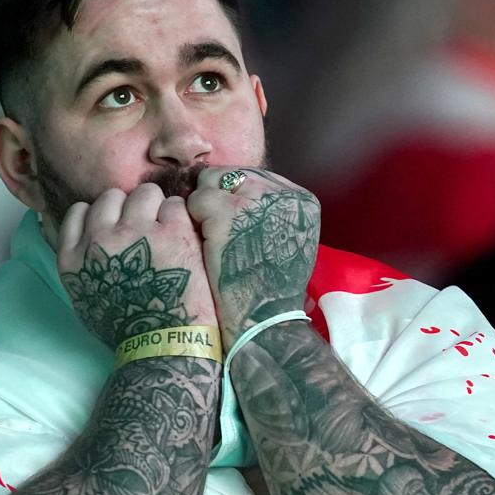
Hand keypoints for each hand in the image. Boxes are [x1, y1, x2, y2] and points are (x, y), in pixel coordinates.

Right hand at [58, 185, 216, 350]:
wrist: (162, 347)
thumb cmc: (126, 331)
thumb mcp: (85, 300)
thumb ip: (82, 266)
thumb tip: (84, 241)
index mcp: (74, 258)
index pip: (80, 212)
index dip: (101, 215)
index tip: (115, 227)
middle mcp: (100, 240)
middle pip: (112, 197)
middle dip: (129, 209)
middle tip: (145, 231)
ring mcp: (136, 232)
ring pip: (145, 193)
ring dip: (157, 207)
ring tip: (166, 231)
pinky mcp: (172, 232)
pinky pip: (175, 204)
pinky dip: (181, 218)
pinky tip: (184, 239)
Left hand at [186, 168, 319, 345]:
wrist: (262, 319)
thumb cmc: (269, 290)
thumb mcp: (286, 243)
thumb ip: (270, 213)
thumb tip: (236, 191)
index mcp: (303, 202)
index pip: (258, 177)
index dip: (236, 195)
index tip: (229, 218)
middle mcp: (282, 193)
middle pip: (234, 174)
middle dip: (217, 196)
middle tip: (212, 226)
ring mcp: (254, 199)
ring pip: (211, 182)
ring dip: (202, 207)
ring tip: (208, 238)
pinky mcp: (226, 211)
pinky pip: (196, 199)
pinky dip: (191, 219)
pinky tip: (200, 243)